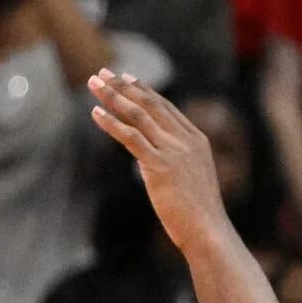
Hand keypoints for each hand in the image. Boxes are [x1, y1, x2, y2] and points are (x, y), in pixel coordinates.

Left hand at [88, 70, 232, 255]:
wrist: (207, 229)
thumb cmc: (199, 212)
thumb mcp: (193, 177)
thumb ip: (177, 161)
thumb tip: (153, 160)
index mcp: (196, 139)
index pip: (165, 106)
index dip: (143, 90)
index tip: (126, 77)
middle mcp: (185, 139)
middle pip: (149, 104)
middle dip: (123, 86)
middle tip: (102, 72)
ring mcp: (173, 151)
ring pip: (138, 115)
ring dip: (113, 97)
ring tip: (93, 84)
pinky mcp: (159, 165)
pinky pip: (130, 137)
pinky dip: (111, 123)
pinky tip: (96, 113)